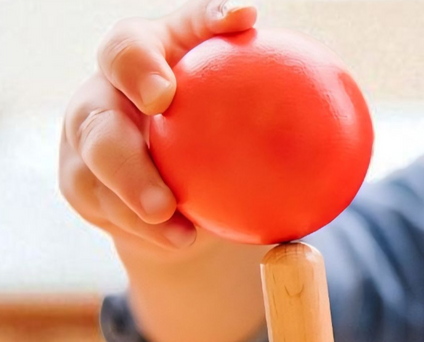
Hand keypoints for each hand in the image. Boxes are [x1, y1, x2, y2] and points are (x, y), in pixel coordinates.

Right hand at [59, 0, 256, 251]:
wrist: (180, 207)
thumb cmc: (222, 159)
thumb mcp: (250, 138)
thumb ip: (280, 121)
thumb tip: (345, 130)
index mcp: (163, 51)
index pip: (184, 22)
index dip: (204, 16)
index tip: (240, 20)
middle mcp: (115, 79)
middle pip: (117, 60)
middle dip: (136, 75)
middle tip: (164, 100)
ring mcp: (88, 127)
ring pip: (97, 145)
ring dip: (132, 178)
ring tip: (166, 210)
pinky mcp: (77, 177)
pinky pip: (100, 200)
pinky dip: (138, 222)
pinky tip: (175, 238)